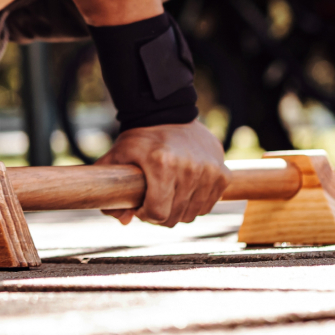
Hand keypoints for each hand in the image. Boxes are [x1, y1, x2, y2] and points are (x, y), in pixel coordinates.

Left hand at [96, 121, 229, 226]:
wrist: (170, 113)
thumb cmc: (140, 138)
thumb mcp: (117, 157)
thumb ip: (111, 190)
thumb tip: (124, 221)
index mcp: (162, 164)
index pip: (157, 212)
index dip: (145, 214)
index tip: (140, 206)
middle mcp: (190, 168)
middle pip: (174, 216)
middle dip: (160, 214)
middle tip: (153, 200)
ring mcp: (209, 171)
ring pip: (192, 214)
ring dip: (178, 210)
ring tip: (168, 194)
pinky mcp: (223, 173)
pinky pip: (208, 205)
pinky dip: (195, 203)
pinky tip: (184, 190)